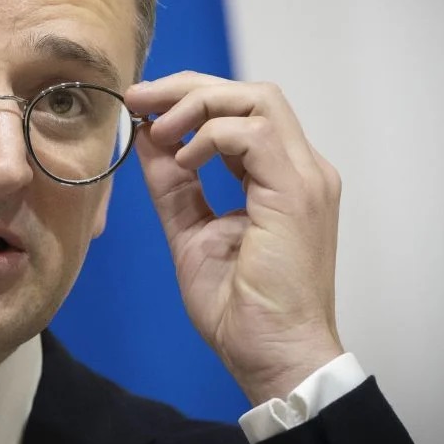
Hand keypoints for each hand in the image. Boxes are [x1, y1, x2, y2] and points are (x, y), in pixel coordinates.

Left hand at [124, 72, 344, 404]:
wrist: (274, 356)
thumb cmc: (240, 308)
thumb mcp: (192, 231)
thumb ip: (173, 184)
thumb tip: (146, 136)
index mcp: (282, 178)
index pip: (243, 111)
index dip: (190, 99)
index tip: (140, 105)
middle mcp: (302, 170)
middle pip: (251, 92)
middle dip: (187, 87)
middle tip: (137, 98)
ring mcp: (306, 178)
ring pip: (258, 99)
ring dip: (197, 105)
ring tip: (158, 130)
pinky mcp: (298, 193)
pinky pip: (255, 133)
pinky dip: (210, 137)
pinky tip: (184, 162)